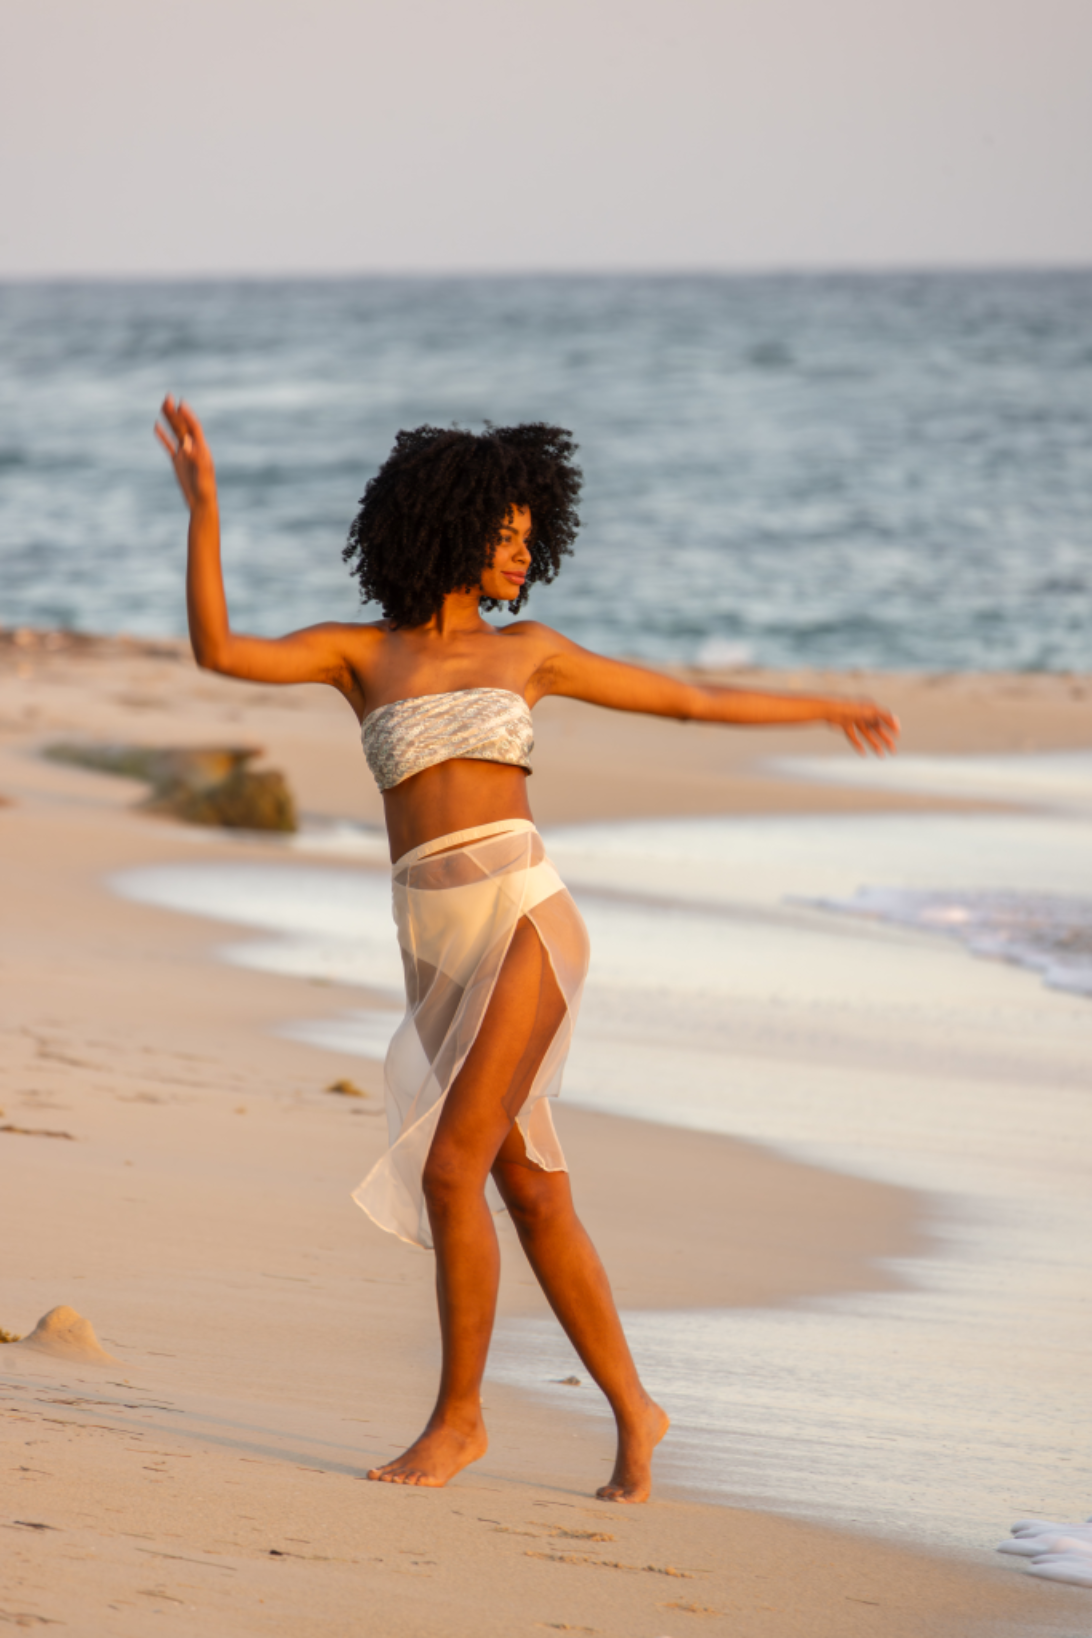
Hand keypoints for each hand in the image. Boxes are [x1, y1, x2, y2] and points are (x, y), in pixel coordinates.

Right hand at [155, 396, 216, 511]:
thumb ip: (196, 458)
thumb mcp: (203, 474)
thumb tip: (187, 443)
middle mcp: (193, 448)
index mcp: (202, 449)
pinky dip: (162, 436)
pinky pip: (168, 445)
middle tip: (167, 397)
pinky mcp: (177, 461)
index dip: (187, 416)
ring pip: (174, 432)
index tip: (180, 404)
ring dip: (168, 419)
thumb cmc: (206, 489)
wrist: (201, 502)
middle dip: (175, 412)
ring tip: (162, 405)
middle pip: (182, 426)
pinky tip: (156, 426)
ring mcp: (184, 453)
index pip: (194, 428)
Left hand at [826, 698, 899, 755]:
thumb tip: (897, 722)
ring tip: (881, 755)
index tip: (897, 737)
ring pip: (866, 734)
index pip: (884, 719)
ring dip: (874, 744)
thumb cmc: (851, 707)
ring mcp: (853, 719)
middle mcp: (862, 713)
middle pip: (876, 729)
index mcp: (870, 707)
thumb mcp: (871, 711)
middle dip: (885, 739)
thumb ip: (885, 716)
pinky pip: (853, 736)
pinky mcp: (844, 725)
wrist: (829, 708)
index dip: (891, 728)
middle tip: (893, 750)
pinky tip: (863, 753)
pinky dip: (858, 744)